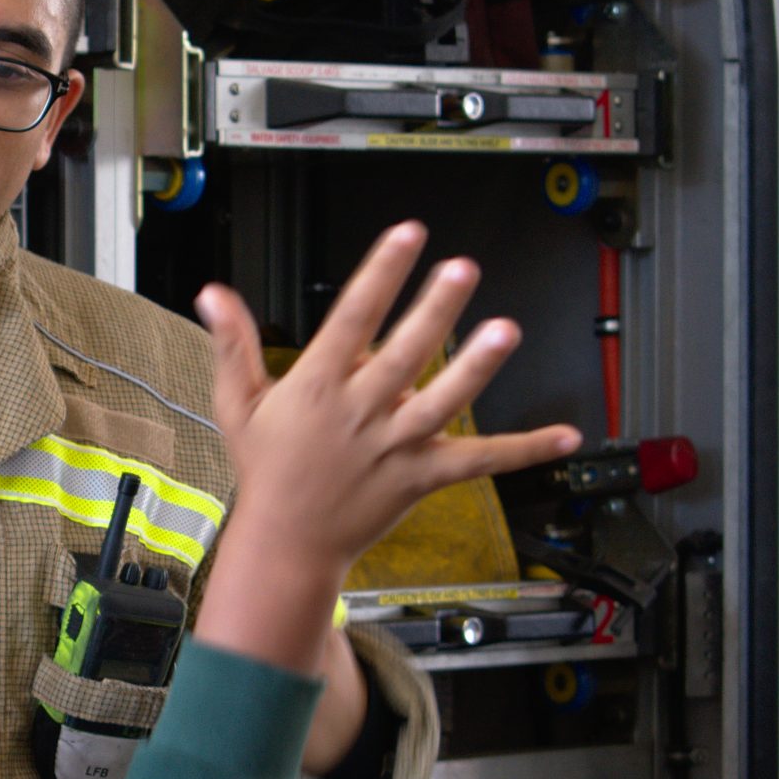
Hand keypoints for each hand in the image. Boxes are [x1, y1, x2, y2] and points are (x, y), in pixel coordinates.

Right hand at [192, 222, 580, 675]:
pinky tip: (564, 434)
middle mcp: (358, 412)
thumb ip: (233, 344)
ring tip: (505, 331)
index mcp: (316, 387)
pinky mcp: (420, 478)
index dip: (380, 274)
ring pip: (440, 403)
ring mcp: (393, 447)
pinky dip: (522, 450)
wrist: (286, 543)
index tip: (406, 235)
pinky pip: (478, 461)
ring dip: (473, 367)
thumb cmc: (266, 471)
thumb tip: (214, 293)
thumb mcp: (239, 403)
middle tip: (461, 269)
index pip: (352, 318)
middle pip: (402, 354)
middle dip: (432, 310)